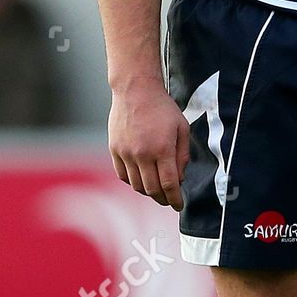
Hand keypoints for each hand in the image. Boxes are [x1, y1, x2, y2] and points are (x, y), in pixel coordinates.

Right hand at [108, 78, 190, 208]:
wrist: (136, 90)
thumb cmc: (163, 108)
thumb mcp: (182, 128)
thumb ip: (182, 156)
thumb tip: (179, 179)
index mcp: (162, 148)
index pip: (169, 184)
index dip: (175, 199)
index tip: (179, 205)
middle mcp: (142, 153)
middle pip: (152, 189)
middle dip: (163, 199)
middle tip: (169, 200)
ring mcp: (126, 152)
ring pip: (136, 185)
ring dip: (148, 192)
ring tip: (156, 189)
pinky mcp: (114, 149)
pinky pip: (122, 175)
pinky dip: (133, 182)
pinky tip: (141, 178)